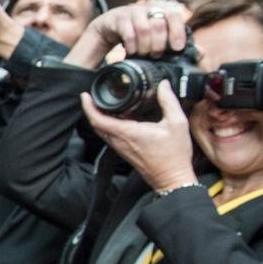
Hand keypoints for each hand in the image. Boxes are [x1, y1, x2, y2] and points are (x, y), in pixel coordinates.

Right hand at [66, 2, 186, 68]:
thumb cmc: (135, 37)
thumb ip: (175, 46)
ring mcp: (131, 12)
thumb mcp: (155, 40)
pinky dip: (132, 46)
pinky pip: (128, 33)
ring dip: (144, 47)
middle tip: (154, 55)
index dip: (177, 31)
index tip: (177, 48)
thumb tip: (201, 53)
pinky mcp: (116, 18)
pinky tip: (130, 52)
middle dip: (158, 45)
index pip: (174, 16)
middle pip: (159, 25)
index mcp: (159, 12)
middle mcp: (146, 8)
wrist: (105, 30)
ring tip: (142, 54)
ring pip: (145, 29)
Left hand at [80, 81, 196, 191]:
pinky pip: (109, 136)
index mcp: (127, 133)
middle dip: (91, 109)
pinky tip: (117, 118)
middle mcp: (119, 141)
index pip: (98, 119)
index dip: (88, 106)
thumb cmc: (174, 155)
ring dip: (98, 117)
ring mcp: (120, 148)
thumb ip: (169, 101)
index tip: (85, 96)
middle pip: (96, 124)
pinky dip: (107, 125)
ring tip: (103, 104)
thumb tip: (163, 85)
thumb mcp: (177, 123)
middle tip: (93, 96)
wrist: (171, 178)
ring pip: (101, 131)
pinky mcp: (123, 151)